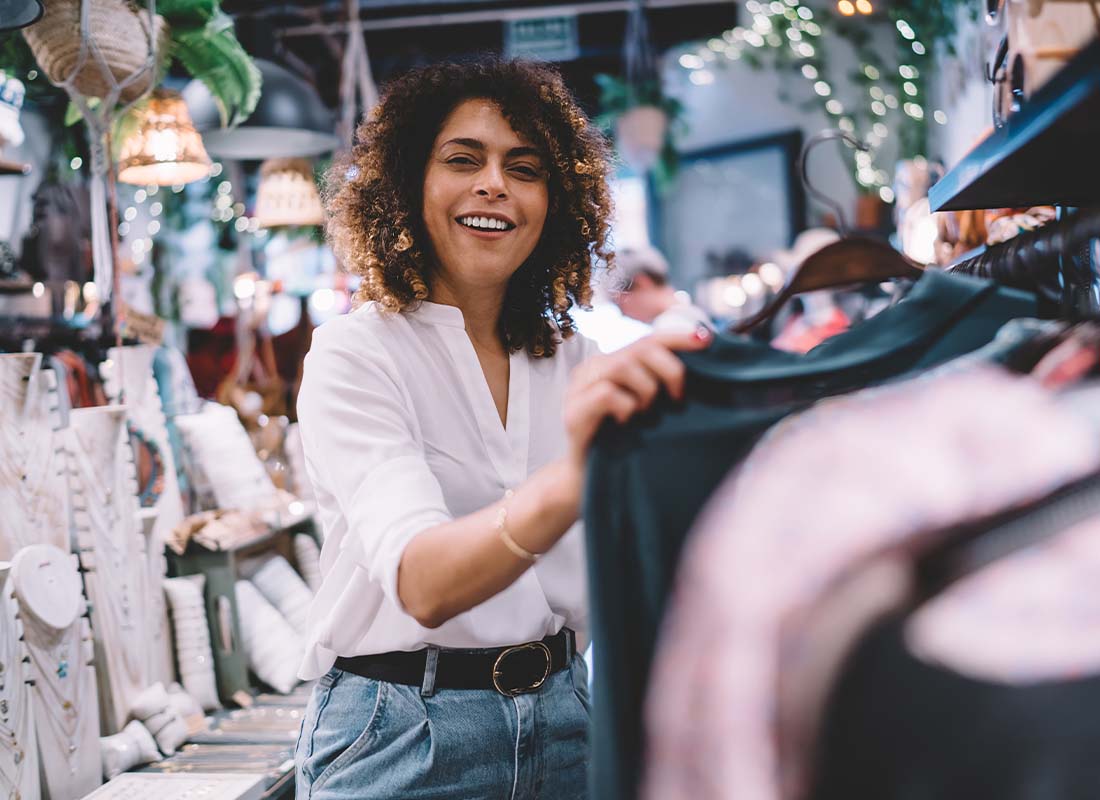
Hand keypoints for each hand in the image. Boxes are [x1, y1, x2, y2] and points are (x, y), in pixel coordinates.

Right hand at [563, 327, 712, 464]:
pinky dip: (626, 406)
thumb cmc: (623, 445)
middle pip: (639, 348)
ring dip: (646, 389)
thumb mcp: (646, 408)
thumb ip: (660, 383)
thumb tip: (699, 368)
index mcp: (611, 364)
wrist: (587, 482)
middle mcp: (593, 369)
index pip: (648, 339)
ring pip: (621, 366)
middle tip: (678, 398)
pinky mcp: (573, 412)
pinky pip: (606, 393)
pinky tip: (627, 423)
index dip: (678, 337)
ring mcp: (578, 389)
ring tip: (647, 414)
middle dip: (669, 370)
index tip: (706, 340)